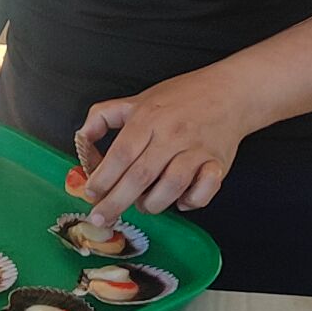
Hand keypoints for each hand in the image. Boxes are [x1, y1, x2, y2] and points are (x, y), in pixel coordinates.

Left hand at [75, 72, 252, 223]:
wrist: (230, 92)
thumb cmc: (182, 97)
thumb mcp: (138, 99)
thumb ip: (104, 116)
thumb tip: (81, 138)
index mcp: (148, 118)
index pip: (120, 154)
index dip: (103, 178)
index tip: (90, 194)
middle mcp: (171, 135)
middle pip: (140, 176)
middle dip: (116, 202)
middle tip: (101, 218)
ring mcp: (196, 150)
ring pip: (171, 187)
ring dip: (153, 204)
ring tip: (144, 205)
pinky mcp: (218, 163)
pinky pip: (204, 191)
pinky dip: (190, 202)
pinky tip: (180, 200)